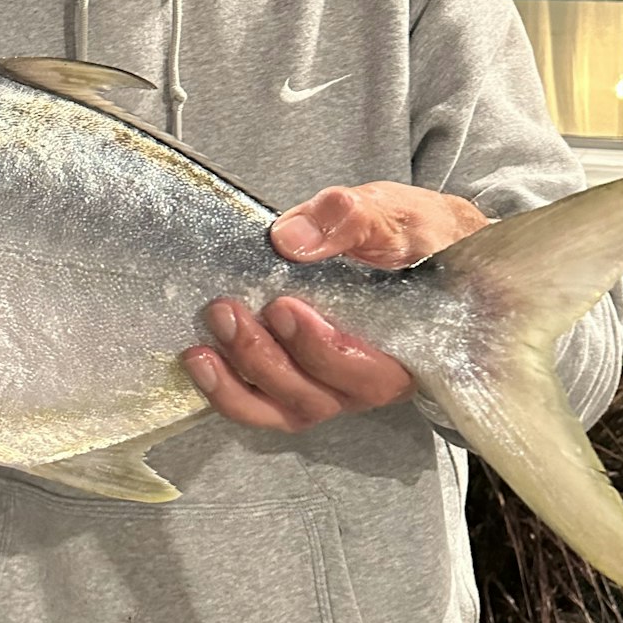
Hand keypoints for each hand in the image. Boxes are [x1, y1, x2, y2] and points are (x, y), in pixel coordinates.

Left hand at [180, 182, 488, 431]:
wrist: (424, 247)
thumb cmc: (415, 235)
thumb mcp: (394, 213)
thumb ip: (352, 221)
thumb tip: (290, 239)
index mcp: (409, 348)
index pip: (369, 373)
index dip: (322, 349)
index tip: (283, 306)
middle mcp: (371, 380)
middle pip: (317, 396)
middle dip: (265, 357)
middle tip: (227, 310)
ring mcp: (334, 387)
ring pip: (287, 408)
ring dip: (240, 381)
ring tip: (203, 344)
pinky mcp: (303, 381)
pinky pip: (266, 406)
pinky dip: (230, 392)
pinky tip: (199, 361)